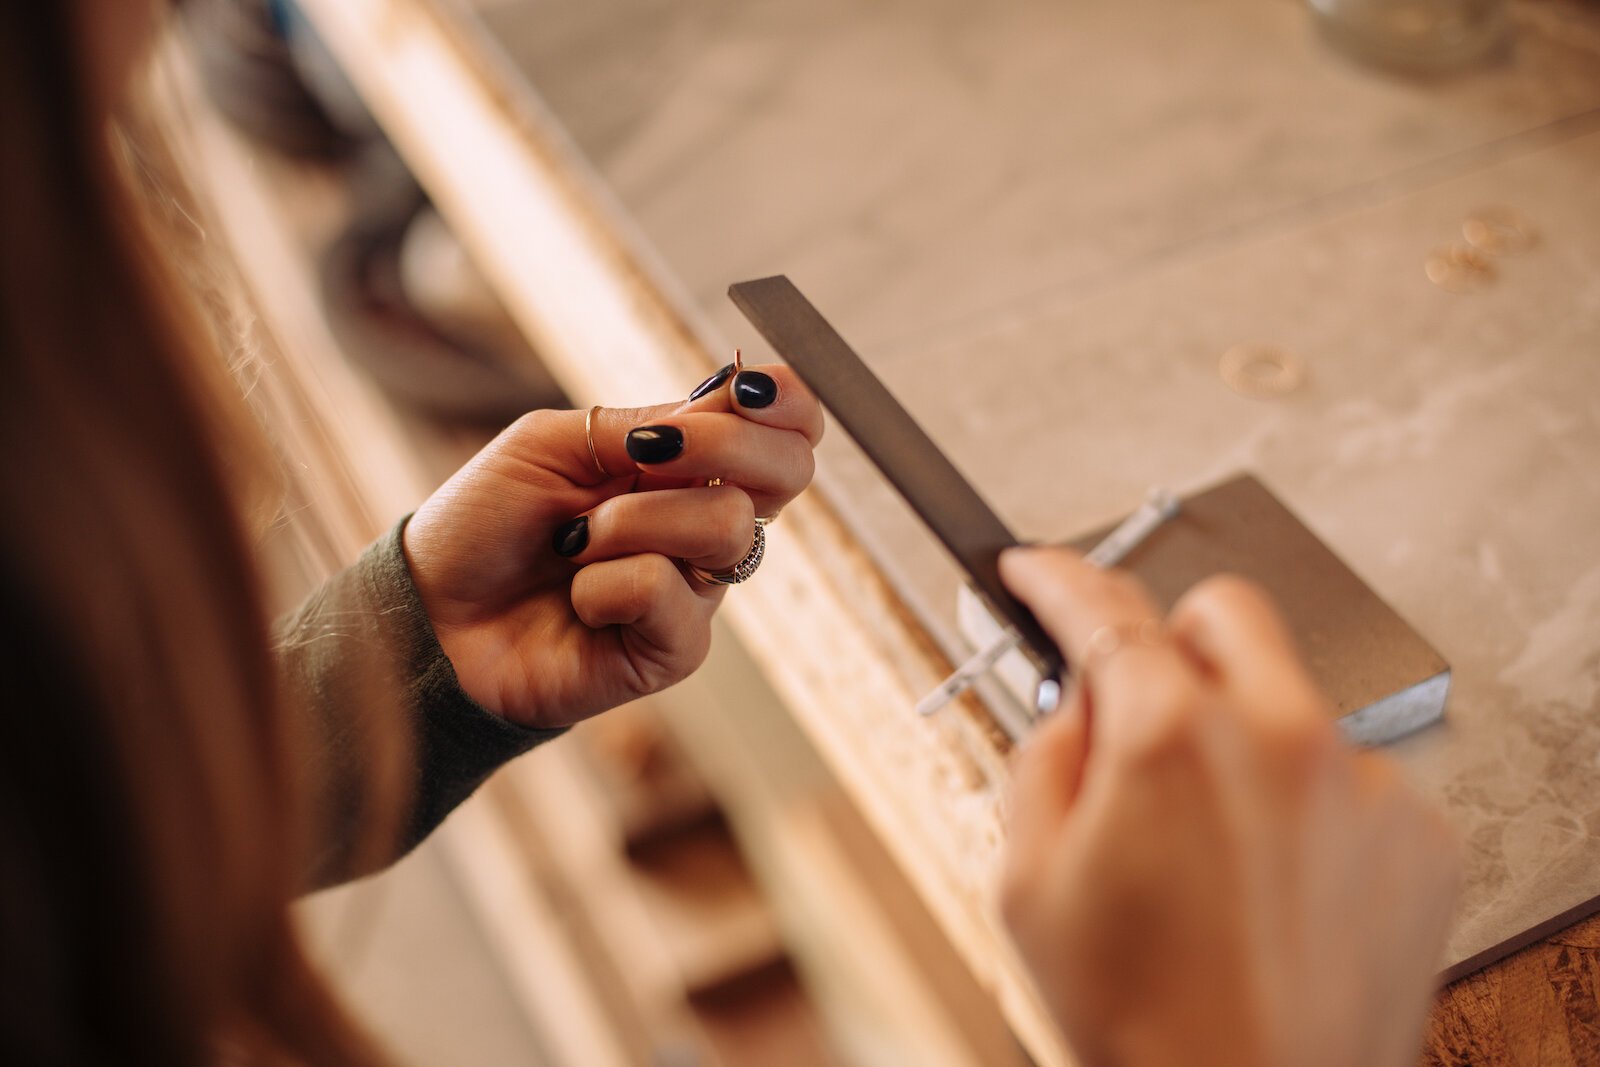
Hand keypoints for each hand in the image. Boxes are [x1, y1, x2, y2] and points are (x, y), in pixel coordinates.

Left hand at [402, 363, 821, 728]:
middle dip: (726, 444)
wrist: (432, 613)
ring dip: (633, 521)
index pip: (786, 427)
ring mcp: (695, 588)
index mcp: (687, 464)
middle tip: (643, 453)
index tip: (745, 388)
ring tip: (574, 543)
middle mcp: (704, 523)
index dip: (787, 400)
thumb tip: (729, 402)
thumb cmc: (486, 524)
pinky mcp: (673, 649)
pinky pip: (669, 594)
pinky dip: (606, 586)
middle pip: (790, 471)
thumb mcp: (556, 443)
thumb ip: (646, 421)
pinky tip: (576, 600)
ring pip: (726, 526)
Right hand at [997, 549, 1458, 1066]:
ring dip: (1242, 736)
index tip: (1037, 569)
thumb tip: (1077, 705)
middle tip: (1138, 706)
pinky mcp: (1417, 834)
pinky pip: (1349, 776)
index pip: (1103, 610)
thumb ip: (1044, 758)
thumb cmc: (1143, 1020)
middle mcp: (1281, 737)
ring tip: (1209, 845)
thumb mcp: (1028, 882)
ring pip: (1290, 698)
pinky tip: (1270, 880)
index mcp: (1172, 737)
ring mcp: (1361, 783)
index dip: (1056, 577)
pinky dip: (1304, 805)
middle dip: (1170, 640)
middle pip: (1223, 611)